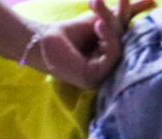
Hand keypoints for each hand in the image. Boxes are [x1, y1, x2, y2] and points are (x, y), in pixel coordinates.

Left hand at [29, 0, 153, 88]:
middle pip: (122, 39)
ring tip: (96, 7)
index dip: (127, 15)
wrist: (41, 41)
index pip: (125, 33)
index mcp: (110, 55)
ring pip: (118, 45)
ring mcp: (101, 76)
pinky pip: (112, 56)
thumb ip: (122, 14)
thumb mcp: (99, 18)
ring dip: (109, 23)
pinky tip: (99, 25)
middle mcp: (108, 68)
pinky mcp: (94, 78)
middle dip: (116, 17)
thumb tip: (151, 1)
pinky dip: (108, 38)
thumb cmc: (67, 33)